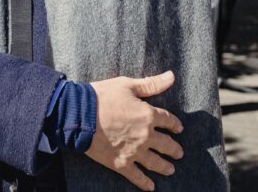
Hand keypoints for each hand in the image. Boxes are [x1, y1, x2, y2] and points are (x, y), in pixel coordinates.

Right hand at [86, 70, 183, 190]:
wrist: (79, 115)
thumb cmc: (101, 97)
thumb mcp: (127, 85)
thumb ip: (151, 84)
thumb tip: (171, 76)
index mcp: (148, 114)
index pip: (168, 121)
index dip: (175, 124)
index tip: (178, 128)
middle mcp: (145, 135)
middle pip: (166, 144)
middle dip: (174, 149)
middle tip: (179, 153)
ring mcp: (134, 151)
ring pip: (155, 162)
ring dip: (165, 167)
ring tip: (170, 170)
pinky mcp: (121, 164)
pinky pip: (137, 176)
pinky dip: (144, 183)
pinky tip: (150, 187)